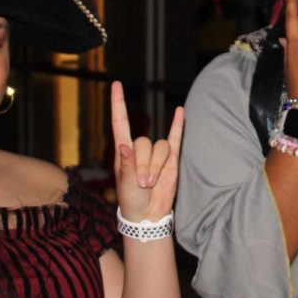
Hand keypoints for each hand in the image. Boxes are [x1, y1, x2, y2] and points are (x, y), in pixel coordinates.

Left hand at [111, 81, 182, 221]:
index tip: (116, 84)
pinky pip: (176, 137)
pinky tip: (181, 111)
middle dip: (144, 165)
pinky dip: (179, 124)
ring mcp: (156, 153)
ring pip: (160, 147)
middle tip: (143, 184)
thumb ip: (127, 166)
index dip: (118, 103)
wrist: (148, 214)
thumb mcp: (125, 185)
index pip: (120, 121)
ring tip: (151, 183)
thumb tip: (125, 145)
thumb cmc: (131, 200)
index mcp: (123, 150)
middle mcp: (139, 148)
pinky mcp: (172, 158)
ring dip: (156, 166)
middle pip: (144, 142)